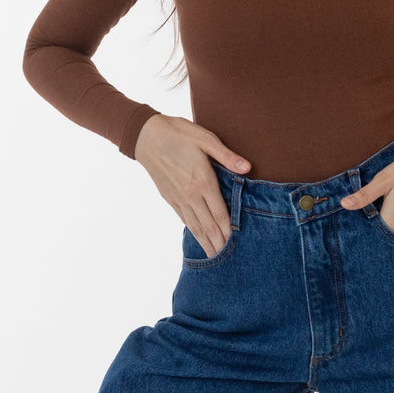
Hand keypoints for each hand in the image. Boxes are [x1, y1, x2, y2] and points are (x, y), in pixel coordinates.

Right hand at [134, 115, 251, 256]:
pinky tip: (198, 237)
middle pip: (208, 224)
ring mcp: (178, 198)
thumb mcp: (205, 138)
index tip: (236, 244)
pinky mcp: (169, 197)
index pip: (220, 212)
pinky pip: (183, 218)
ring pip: (195, 225)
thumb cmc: (178, 133)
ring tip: (214, 256)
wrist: (146, 135)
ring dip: (205, 241)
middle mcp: (191, 194)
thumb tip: (247, 168)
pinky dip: (192, 230)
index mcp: (203, 181)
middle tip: (228, 259)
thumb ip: (227, 156)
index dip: (229, 230)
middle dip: (218, 242)